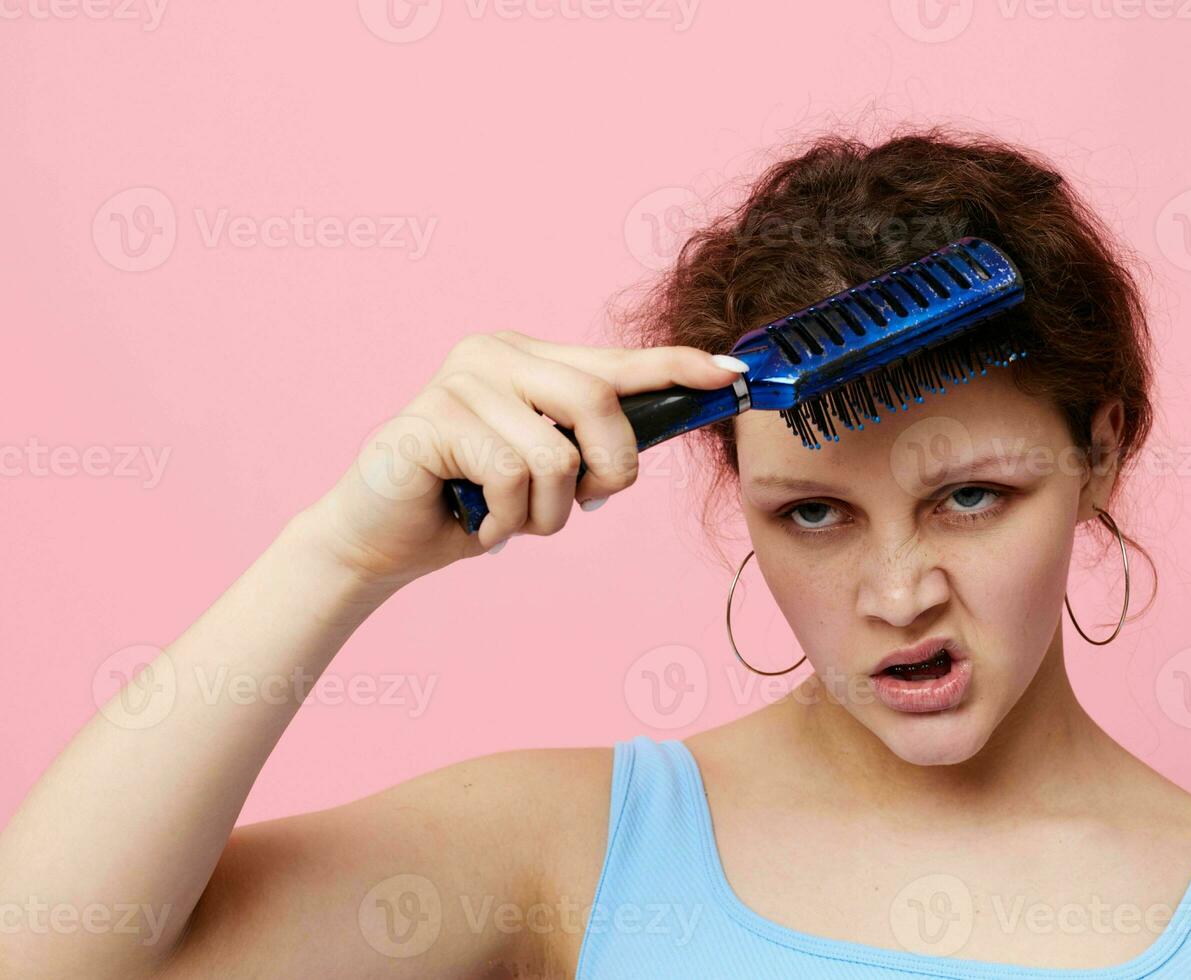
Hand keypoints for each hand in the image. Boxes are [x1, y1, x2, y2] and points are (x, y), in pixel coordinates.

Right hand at [301, 330, 748, 587]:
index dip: (678, 368)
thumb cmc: (472, 502)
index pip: (617, 361)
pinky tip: (478, 522)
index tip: (732, 374)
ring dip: (547, 513)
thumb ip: (593, 440)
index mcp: (527, 356)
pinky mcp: (431, 418)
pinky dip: (506, 521)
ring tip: (512, 519)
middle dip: (609, 471)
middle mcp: (495, 353)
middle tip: (585, 504)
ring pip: (557, 454)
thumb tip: (678, 418)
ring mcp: (460, 379)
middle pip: (600, 404)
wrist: (379, 539)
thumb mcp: (547, 468)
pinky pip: (511, 478)